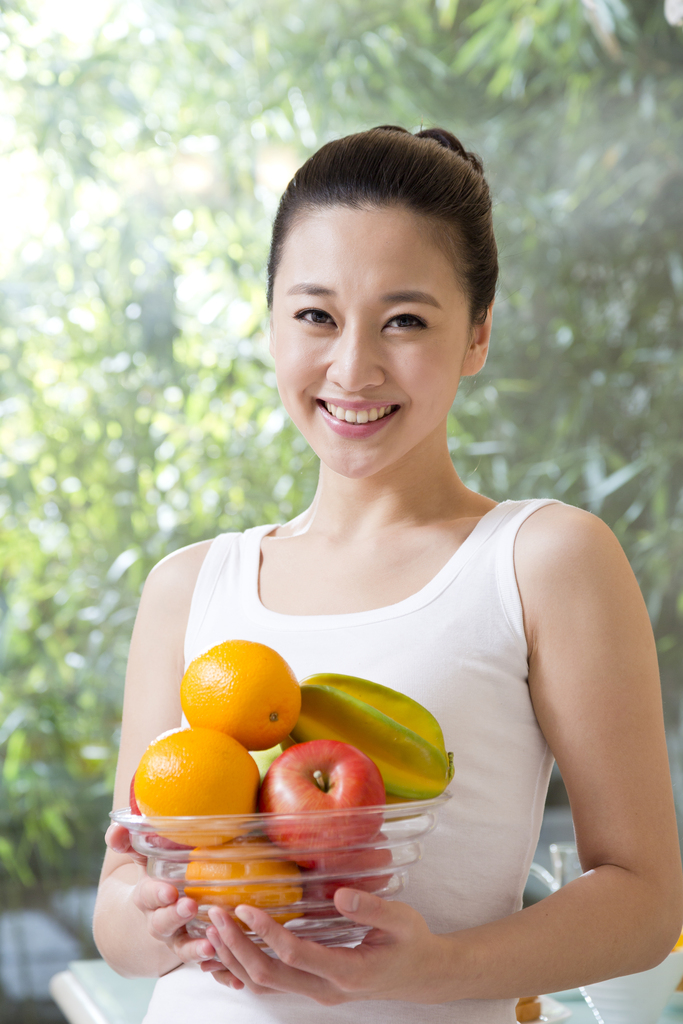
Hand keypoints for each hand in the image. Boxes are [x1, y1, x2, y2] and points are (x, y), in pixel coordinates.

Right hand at [104, 823, 214, 967]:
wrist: (154, 910)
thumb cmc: (156, 875)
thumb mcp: (144, 858)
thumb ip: (130, 842)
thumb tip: (117, 830)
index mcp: (147, 896)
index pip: (148, 894)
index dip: (157, 894)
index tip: (169, 890)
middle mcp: (159, 920)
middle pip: (162, 923)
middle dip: (174, 916)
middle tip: (189, 905)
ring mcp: (177, 938)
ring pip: (182, 948)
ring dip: (194, 948)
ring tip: (210, 945)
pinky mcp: (195, 950)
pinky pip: (204, 962)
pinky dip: (216, 967)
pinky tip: (231, 970)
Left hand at [201, 888, 453, 1003]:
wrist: (421, 974)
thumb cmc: (411, 942)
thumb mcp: (401, 920)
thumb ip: (371, 908)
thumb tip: (340, 894)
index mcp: (347, 971)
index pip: (294, 955)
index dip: (265, 932)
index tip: (244, 907)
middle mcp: (326, 989)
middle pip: (269, 976)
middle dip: (237, 945)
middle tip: (215, 914)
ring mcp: (316, 993)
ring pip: (264, 985)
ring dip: (235, 958)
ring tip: (213, 929)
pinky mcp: (311, 988)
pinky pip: (271, 985)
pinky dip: (244, 969)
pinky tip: (229, 949)